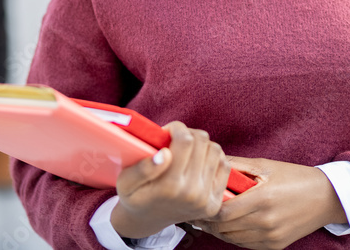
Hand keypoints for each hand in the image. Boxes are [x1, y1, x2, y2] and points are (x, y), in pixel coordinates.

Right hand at [111, 122, 231, 239]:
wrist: (148, 220)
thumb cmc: (135, 196)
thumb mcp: (125, 183)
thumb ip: (141, 168)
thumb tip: (164, 154)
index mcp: (170, 187)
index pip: (185, 141)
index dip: (176, 128)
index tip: (167, 132)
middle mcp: (192, 194)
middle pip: (202, 141)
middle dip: (188, 134)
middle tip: (175, 140)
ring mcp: (206, 199)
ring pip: (215, 149)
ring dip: (201, 144)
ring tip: (186, 149)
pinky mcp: (216, 202)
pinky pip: (224, 165)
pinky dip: (212, 157)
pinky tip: (198, 160)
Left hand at [187, 156, 347, 249]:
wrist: (326, 198)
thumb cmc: (295, 177)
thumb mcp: (266, 166)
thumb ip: (237, 165)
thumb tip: (212, 160)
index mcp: (262, 198)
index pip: (222, 212)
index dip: (205, 209)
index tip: (196, 201)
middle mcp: (266, 221)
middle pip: (223, 228)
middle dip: (207, 220)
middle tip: (197, 210)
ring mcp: (271, 236)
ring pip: (232, 239)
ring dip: (219, 230)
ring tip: (211, 218)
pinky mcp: (275, 245)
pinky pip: (245, 245)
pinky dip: (234, 236)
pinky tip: (230, 225)